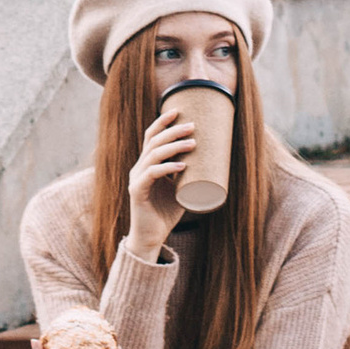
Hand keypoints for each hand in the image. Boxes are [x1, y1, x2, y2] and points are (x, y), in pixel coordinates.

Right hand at [125, 100, 196, 260]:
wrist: (151, 237)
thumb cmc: (166, 213)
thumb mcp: (180, 189)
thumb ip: (188, 175)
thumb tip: (212, 160)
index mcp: (147, 164)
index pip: (151, 137)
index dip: (162, 122)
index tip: (178, 110)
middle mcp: (139, 168)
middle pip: (153, 141)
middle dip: (173, 130)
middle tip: (192, 126)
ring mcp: (137, 179)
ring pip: (153, 154)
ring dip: (173, 146)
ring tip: (192, 143)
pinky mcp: (137, 192)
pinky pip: (151, 174)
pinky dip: (167, 167)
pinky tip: (182, 165)